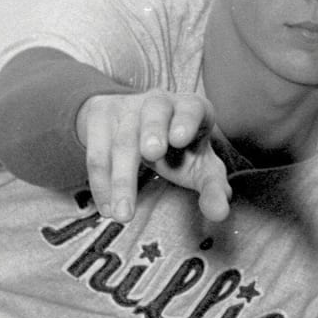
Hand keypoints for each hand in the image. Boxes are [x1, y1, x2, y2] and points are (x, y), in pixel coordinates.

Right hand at [76, 90, 232, 222]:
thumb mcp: (200, 167)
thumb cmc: (180, 151)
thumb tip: (220, 213)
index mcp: (191, 108)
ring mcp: (128, 107)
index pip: (192, 108)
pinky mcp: (101, 117)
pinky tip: (108, 208)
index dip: (187, 120)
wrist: (137, 127)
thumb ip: (213, 189)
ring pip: (123, 139)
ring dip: (121, 178)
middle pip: (155, 112)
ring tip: (123, 215)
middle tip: (153, 153)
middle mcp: (160, 102)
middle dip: (153, 131)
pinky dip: (101, 183)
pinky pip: (97, 152)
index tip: (180, 138)